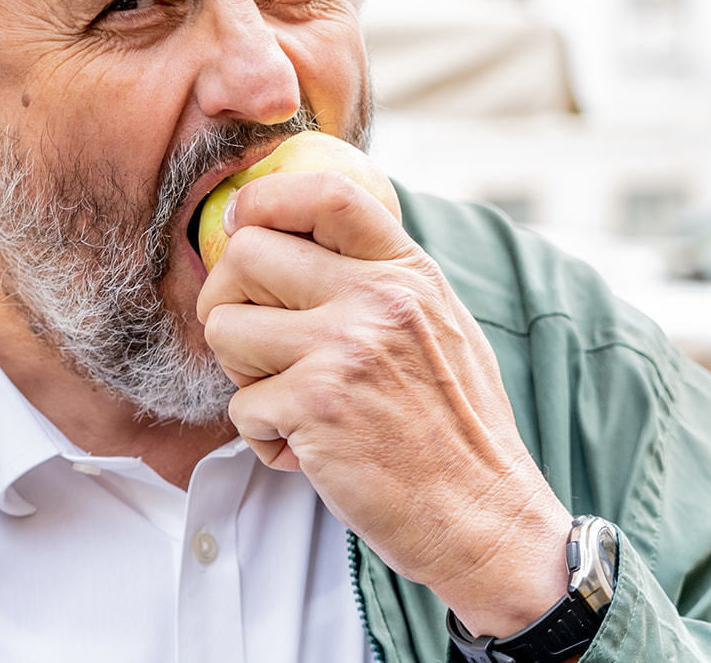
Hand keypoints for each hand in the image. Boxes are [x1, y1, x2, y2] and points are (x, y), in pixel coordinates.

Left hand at [195, 170, 570, 635]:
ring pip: (224, 328)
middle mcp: (378, 298)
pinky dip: (262, 437)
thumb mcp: (437, 326)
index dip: (262, 200)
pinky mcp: (316, 406)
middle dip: (229, 302)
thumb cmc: (453, 429)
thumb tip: (286, 235)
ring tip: (290, 403)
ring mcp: (345, 348)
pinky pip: (239, 406)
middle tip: (255, 346)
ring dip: (241, 375)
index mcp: (407, 272)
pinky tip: (308, 452)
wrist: (486, 519)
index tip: (240, 228)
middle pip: (244, 254)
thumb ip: (375, 279)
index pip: (324, 192)